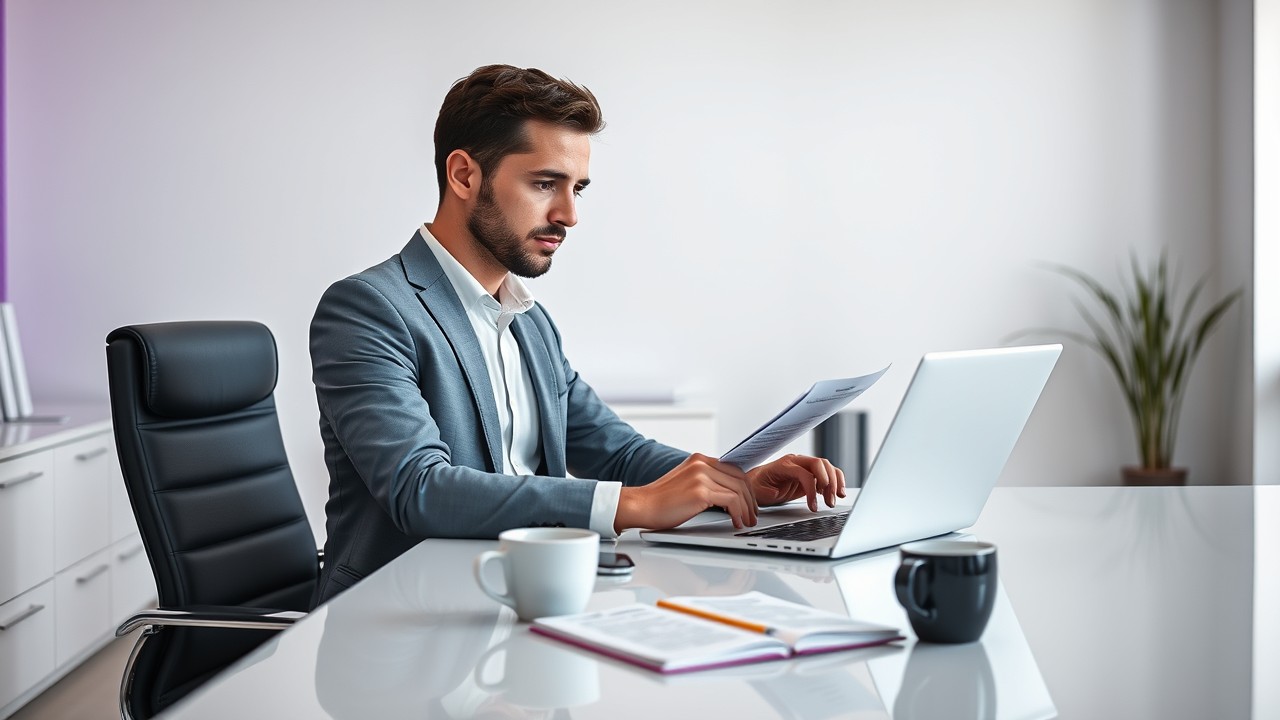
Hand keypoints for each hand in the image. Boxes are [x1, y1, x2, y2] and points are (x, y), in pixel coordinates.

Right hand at [615, 454, 757, 531]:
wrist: (642, 506)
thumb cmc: (661, 500)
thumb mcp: (686, 482)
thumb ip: (705, 481)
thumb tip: (727, 493)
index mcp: (699, 459)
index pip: (734, 469)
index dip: (746, 487)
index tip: (749, 501)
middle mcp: (701, 463)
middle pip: (740, 478)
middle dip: (750, 499)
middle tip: (752, 514)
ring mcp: (701, 476)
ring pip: (739, 490)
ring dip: (747, 508)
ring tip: (747, 521)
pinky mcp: (700, 491)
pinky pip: (731, 500)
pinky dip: (738, 513)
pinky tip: (736, 522)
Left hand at [746, 454, 844, 511]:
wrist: (759, 482)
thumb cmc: (759, 486)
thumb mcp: (759, 491)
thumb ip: (767, 491)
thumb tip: (776, 492)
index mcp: (784, 465)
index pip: (804, 473)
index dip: (811, 489)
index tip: (813, 506)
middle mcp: (796, 462)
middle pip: (819, 464)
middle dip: (828, 483)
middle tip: (829, 502)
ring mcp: (805, 466)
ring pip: (827, 467)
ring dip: (835, 483)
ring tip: (834, 500)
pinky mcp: (811, 473)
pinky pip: (828, 473)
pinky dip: (836, 481)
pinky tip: (838, 493)